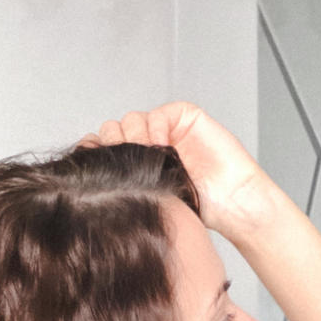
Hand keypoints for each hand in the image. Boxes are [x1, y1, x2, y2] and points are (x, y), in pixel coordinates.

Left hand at [82, 102, 272, 236]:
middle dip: (114, 144)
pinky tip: (162, 144)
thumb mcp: (151, 199)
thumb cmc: (199, 208)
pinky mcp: (184, 117)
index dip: (97, 151)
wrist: (231, 203)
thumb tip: (89, 183)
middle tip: (124, 161)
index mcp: (138, 164)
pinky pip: (158, 113)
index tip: (92, 164)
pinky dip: (155, 125)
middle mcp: (150, 144)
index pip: (106, 148)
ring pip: (131, 119)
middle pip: (114, 130)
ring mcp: (167, 129)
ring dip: (134, 135)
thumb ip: (125, 185)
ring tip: (148, 156)